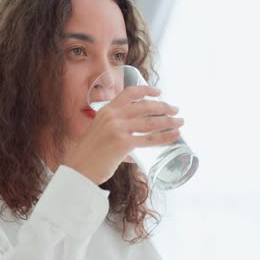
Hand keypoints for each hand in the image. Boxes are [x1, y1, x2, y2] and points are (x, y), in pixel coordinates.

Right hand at [64, 86, 183, 184]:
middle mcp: (112, 116)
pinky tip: (174, 135)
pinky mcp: (124, 143)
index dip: (146, 90)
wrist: (78, 169)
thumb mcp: (99, 133)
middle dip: (164, 107)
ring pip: (151, 122)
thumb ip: (116, 134)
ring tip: (180, 122)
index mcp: (106, 110)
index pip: (129, 93)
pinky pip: (150, 139)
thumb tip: (135, 149)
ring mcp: (118, 129)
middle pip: (145, 106)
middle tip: (175, 109)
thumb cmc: (88, 155)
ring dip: (169, 121)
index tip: (159, 91)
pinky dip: (165, 137)